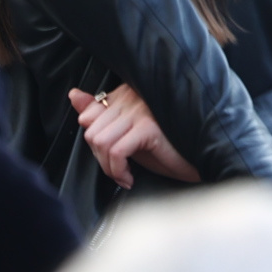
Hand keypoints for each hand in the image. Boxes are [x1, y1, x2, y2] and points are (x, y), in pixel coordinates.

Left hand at [68, 85, 199, 188]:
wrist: (197, 160)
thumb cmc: (165, 148)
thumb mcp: (127, 132)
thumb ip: (100, 114)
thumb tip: (73, 95)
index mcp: (125, 93)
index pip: (89, 116)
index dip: (96, 145)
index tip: (112, 158)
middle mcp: (132, 96)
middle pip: (92, 132)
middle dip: (101, 160)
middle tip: (118, 171)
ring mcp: (141, 110)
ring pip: (101, 143)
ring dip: (109, 168)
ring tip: (124, 176)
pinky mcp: (148, 127)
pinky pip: (117, 151)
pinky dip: (118, 171)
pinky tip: (129, 178)